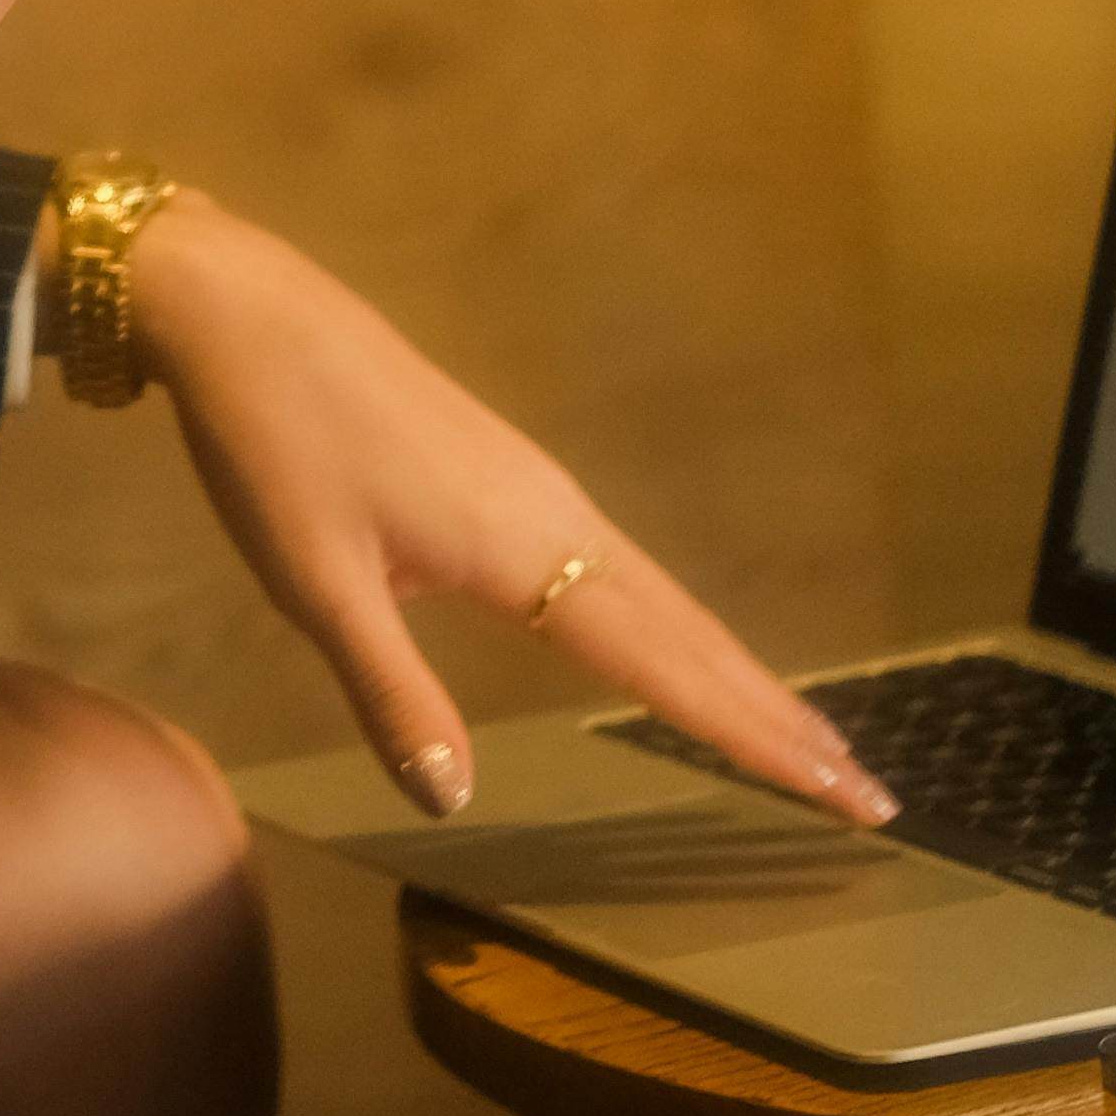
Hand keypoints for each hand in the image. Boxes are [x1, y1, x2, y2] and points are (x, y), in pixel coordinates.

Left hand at [131, 196, 891, 831]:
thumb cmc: (273, 446)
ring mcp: (543, 492)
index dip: (755, 738)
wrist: (248, 312)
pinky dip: (681, 628)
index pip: (666, 668)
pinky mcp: (515, 480)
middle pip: (696, 635)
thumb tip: (456, 803)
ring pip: (669, 601)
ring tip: (805, 741)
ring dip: (741, 674)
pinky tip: (683, 653)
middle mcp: (560, 518)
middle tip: (868, 793)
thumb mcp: (314, 584)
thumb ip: (391, 695)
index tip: (844, 792)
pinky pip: (626, 571)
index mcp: (523, 551)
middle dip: (782, 718)